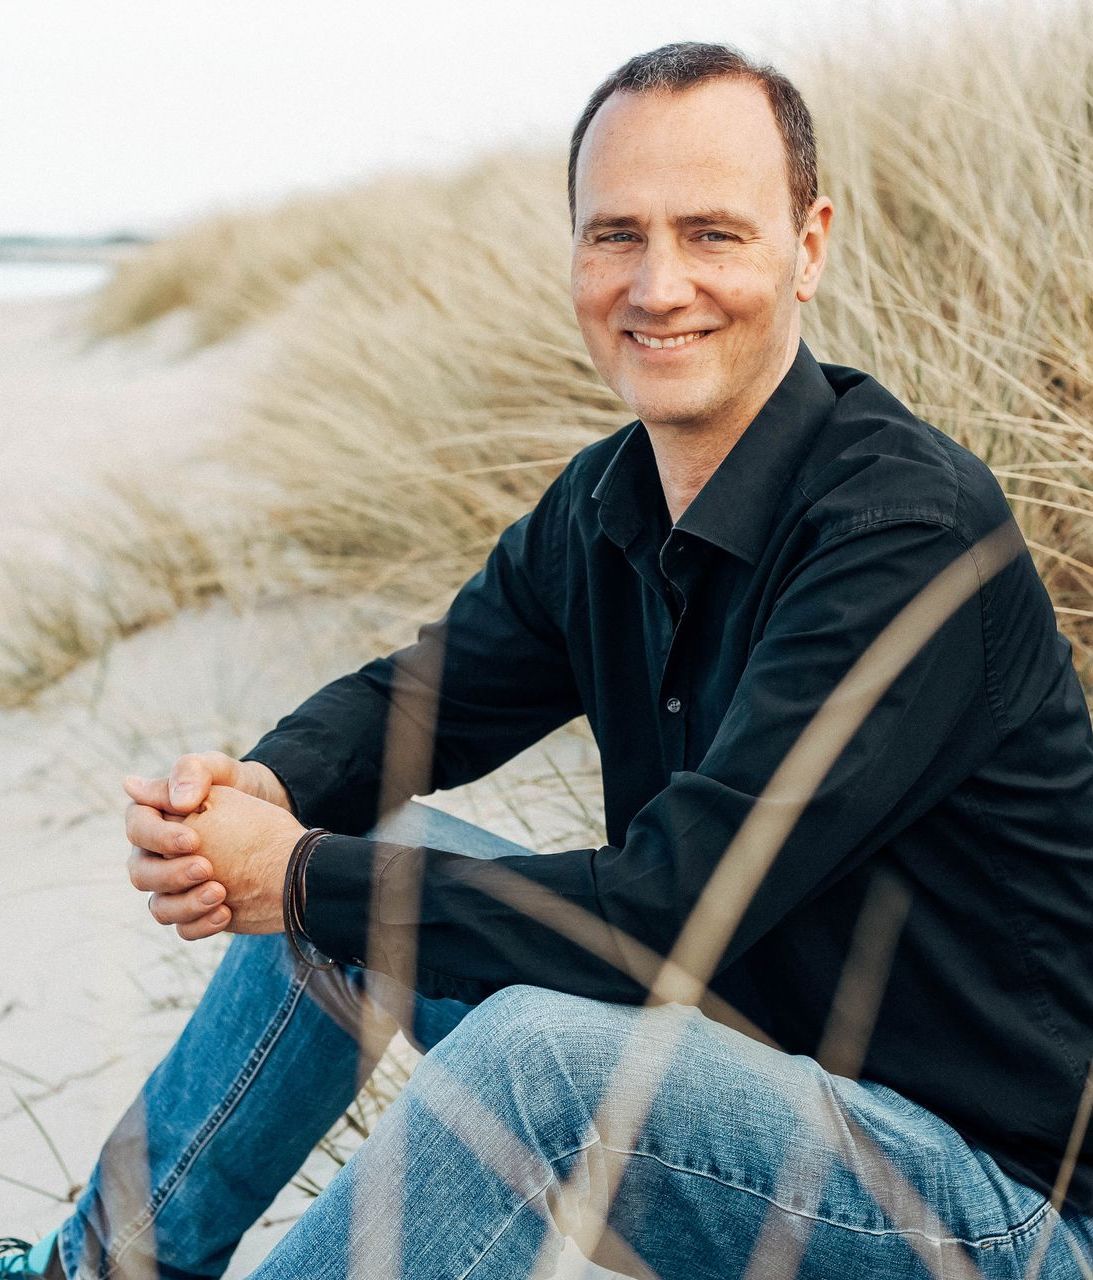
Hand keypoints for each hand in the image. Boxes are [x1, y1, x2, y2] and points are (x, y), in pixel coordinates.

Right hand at [125, 751, 294, 940]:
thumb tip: (165, 796)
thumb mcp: (220, 770)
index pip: (137, 829)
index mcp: (152, 816)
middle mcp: (154, 854)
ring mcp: (172, 886)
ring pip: (160, 907)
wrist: (271, 821)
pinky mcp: (193, 909)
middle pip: (141, 874)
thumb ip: (193, 773)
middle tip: (208, 869)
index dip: (159, 838)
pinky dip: (200, 925)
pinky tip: (226, 913)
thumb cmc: (238, 787)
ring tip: (220, 893)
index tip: (193, 840)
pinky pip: (184, 928)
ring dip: (186, 905)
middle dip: (172, 874)